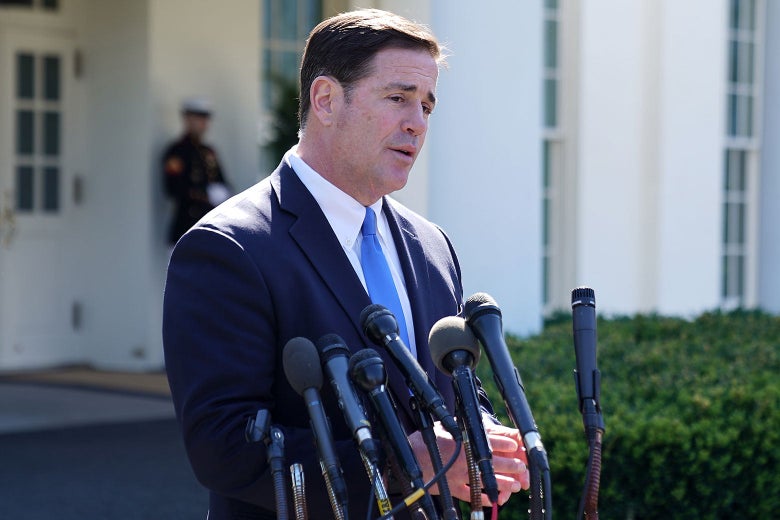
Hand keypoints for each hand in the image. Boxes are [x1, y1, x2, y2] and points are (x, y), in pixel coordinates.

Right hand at [408, 418, 529, 506]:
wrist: (410, 457)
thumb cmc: (427, 440)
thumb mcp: (445, 427)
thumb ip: (462, 427)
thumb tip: (476, 422)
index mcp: (463, 442)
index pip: (488, 442)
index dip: (504, 445)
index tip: (515, 446)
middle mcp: (464, 460)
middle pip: (492, 463)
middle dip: (510, 466)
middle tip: (521, 467)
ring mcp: (459, 475)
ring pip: (485, 481)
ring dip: (502, 483)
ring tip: (515, 485)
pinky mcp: (453, 488)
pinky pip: (471, 496)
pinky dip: (483, 498)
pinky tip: (495, 499)